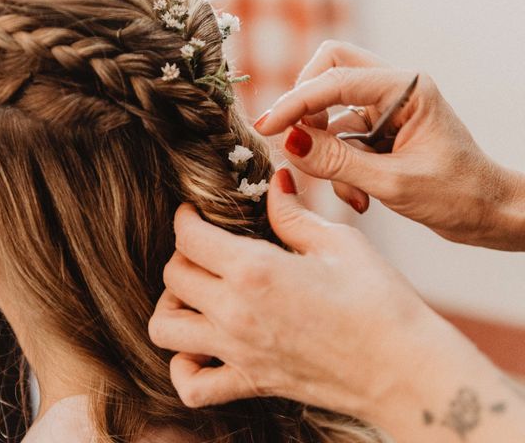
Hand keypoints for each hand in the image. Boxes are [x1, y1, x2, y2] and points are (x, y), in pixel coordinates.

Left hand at [150, 169, 451, 420]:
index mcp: (254, 269)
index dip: (185, 217)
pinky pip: (192, 385)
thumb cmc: (380, 302)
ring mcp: (238, 352)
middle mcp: (235, 312)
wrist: (405, 370)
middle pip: (172, 276)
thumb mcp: (339, 243)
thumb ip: (293, 214)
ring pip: (164, 328)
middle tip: (206, 248)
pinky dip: (183, 366)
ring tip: (197, 295)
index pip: (188, 237)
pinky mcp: (250, 383)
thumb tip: (275, 183)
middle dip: (182, 254)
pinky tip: (202, 348)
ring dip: (171, 305)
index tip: (195, 213)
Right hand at [254, 40, 524, 249]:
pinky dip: (338, 169)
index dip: (296, 102)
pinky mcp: (379, 133)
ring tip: (347, 191)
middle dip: (305, 105)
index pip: (335, 78)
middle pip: (329, 70)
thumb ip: (337, 162)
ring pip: (330, 111)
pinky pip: (339, 140)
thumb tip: (289, 143)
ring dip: (325, 151)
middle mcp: (394, 90)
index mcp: (407, 88)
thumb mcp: (393, 182)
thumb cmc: (458, 195)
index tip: (267, 127)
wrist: (488, 214)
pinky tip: (358, 198)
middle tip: (293, 142)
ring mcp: (385, 110)